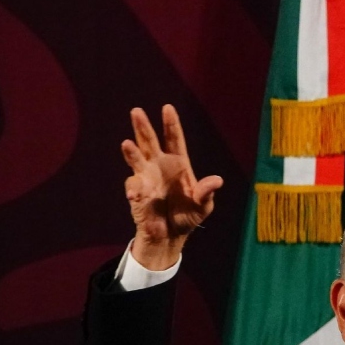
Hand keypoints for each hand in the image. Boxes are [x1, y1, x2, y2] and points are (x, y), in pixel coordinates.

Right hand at [122, 105, 222, 269]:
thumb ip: (207, 193)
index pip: (174, 139)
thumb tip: (217, 181)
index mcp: (179, 164)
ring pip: (137, 158)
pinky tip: (137, 196)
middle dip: (143, 127)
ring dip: (131, 151)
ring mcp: (146, 177)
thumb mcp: (203, 206)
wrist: (170, 236)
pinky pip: (133, 187)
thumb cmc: (188, 216)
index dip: (171, 124)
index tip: (167, 108)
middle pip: (150, 142)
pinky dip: (134, 190)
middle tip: (136, 111)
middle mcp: (160, 166)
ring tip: (126, 143)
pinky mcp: (137, 193)